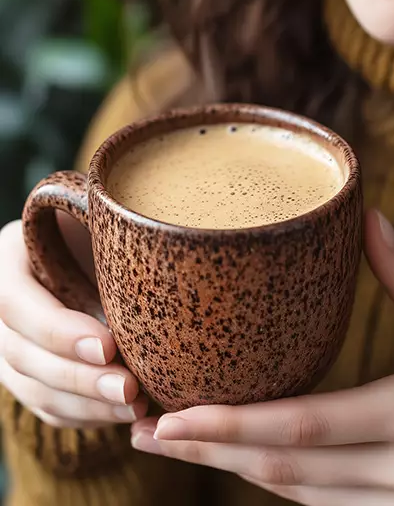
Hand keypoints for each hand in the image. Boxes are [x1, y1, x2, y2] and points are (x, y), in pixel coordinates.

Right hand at [0, 219, 146, 428]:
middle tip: (130, 388)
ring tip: (136, 406)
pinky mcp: (29, 374)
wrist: (93, 246)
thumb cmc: (104, 223)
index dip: (58, 330)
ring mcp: (9, 345)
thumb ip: (101, 222)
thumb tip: (144, 236)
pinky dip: (86, 416)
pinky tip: (124, 414)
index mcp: (8, 259)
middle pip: (23, 355)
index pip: (16, 304)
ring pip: (34, 388)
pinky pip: (48, 407)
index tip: (109, 346)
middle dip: (79, 378)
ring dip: (86, 405)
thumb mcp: (95, 213)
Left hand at [131, 211, 393, 504]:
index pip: (309, 425)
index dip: (237, 423)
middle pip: (284, 467)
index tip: (174, 412)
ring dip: (225, 466)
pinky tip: (224, 452)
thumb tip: (368, 217)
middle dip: (210, 449)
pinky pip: (302, 500)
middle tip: (148, 429)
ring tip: (169, 440)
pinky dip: (258, 475)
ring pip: (286, 491)